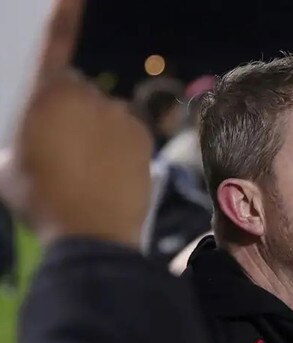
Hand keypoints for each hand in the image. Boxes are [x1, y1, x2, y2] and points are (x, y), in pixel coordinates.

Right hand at [0, 0, 152, 247]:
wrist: (92, 235)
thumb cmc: (41, 201)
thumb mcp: (7, 168)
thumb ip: (14, 141)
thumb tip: (22, 142)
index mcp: (47, 95)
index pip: (55, 44)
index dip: (64, 14)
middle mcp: (87, 95)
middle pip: (77, 90)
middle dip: (71, 110)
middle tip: (66, 150)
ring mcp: (119, 114)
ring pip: (104, 112)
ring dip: (97, 128)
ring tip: (91, 167)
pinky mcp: (142, 135)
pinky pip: (127, 129)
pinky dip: (120, 142)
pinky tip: (112, 170)